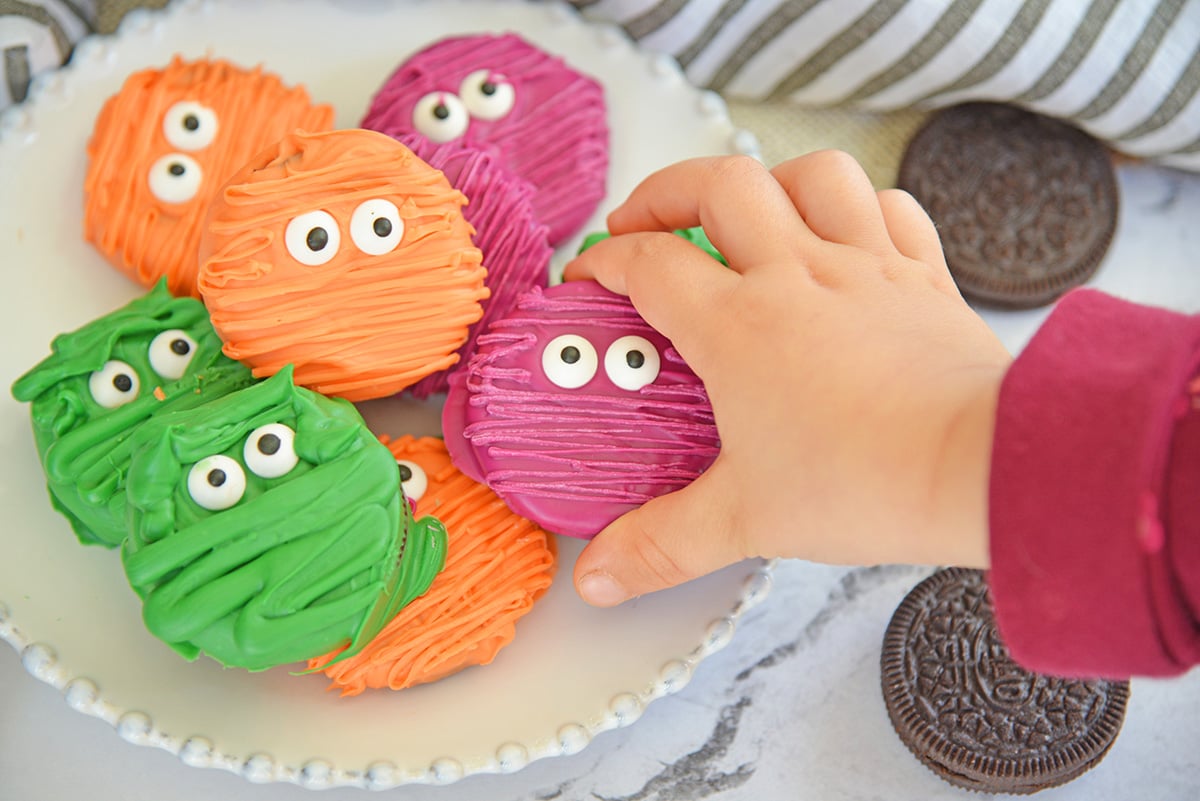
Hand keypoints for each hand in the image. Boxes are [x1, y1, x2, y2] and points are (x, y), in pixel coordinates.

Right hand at [562, 150, 1010, 606]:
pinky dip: (857, 204)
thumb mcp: (745, 520)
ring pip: (810, 175)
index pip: (648, 263)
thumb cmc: (869, 484)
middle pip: (718, 183)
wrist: (982, 468)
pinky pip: (890, 205)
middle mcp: (797, 275)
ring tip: (742, 211)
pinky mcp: (922, 275)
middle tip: (645, 222)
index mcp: (739, 326)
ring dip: (765, 181)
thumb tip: (600, 579)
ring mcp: (865, 265)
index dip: (604, 263)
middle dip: (666, 191)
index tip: (588, 281)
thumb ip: (662, 544)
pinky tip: (840, 231)